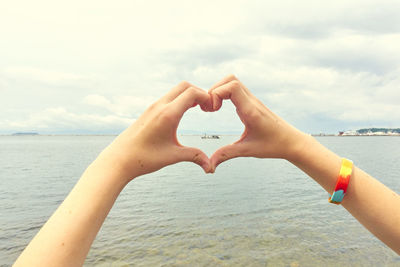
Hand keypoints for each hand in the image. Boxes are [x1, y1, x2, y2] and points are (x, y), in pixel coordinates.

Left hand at [97, 81, 212, 182]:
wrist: (119, 159)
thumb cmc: (144, 158)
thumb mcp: (173, 156)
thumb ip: (194, 156)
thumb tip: (211, 167)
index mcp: (168, 114)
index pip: (192, 93)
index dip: (206, 97)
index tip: (212, 110)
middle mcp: (160, 106)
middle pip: (185, 86)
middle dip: (199, 93)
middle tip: (207, 108)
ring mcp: (153, 107)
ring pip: (175, 90)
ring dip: (189, 95)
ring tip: (198, 109)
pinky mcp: (149, 111)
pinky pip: (168, 97)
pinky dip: (179, 99)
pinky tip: (183, 113)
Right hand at [208, 75, 306, 171]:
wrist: (292, 142)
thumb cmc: (273, 146)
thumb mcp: (247, 151)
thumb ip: (226, 155)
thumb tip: (209, 167)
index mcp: (251, 110)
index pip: (232, 87)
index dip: (217, 94)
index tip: (213, 110)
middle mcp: (252, 101)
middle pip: (230, 79)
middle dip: (214, 90)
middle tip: (210, 108)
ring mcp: (252, 100)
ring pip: (233, 81)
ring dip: (219, 90)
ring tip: (213, 107)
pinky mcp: (252, 102)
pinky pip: (236, 89)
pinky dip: (224, 94)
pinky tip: (220, 108)